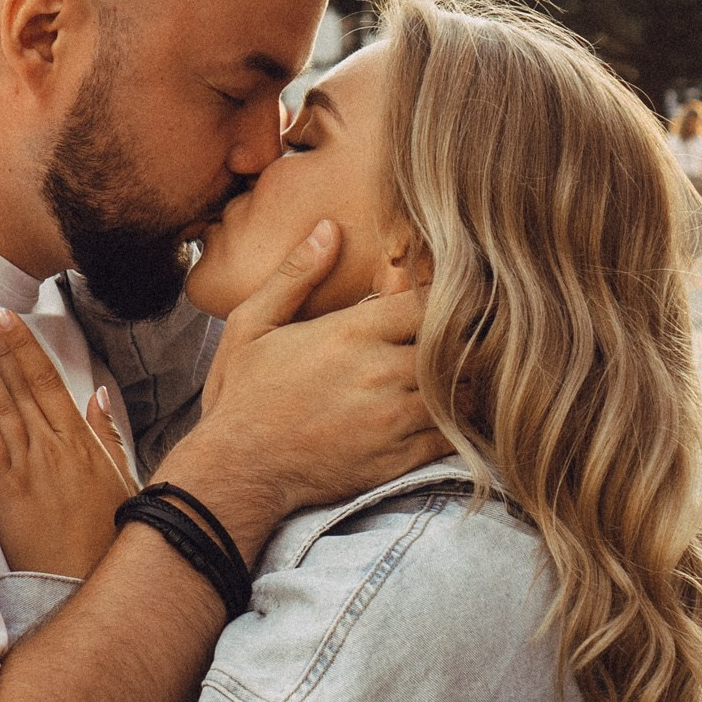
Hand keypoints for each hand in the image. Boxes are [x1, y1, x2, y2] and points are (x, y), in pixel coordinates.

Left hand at [0, 310, 137, 576]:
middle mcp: (54, 447)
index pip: (49, 382)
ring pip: (3, 406)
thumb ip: (108, 436)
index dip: (26, 348)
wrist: (85, 581)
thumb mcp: (123, 480)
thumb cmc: (107, 537)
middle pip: (23, 386)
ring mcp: (28, 467)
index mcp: (81, 442)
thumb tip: (99, 395)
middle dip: (2, 348)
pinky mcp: (5, 490)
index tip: (10, 320)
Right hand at [160, 221, 444, 554]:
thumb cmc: (241, 397)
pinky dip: (460, 422)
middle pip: (458, 344)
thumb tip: (328, 229)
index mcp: (350, 334)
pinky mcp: (398, 458)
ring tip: (457, 373)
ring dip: (465, 380)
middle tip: (465, 335)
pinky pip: (454, 435)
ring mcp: (392, 419)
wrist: (237, 473)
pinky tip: (448, 412)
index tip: (439, 301)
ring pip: (463, 390)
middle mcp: (379, 373)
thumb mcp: (252, 325)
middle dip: (463, 338)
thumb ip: (294, 275)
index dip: (442, 298)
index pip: (428, 301)